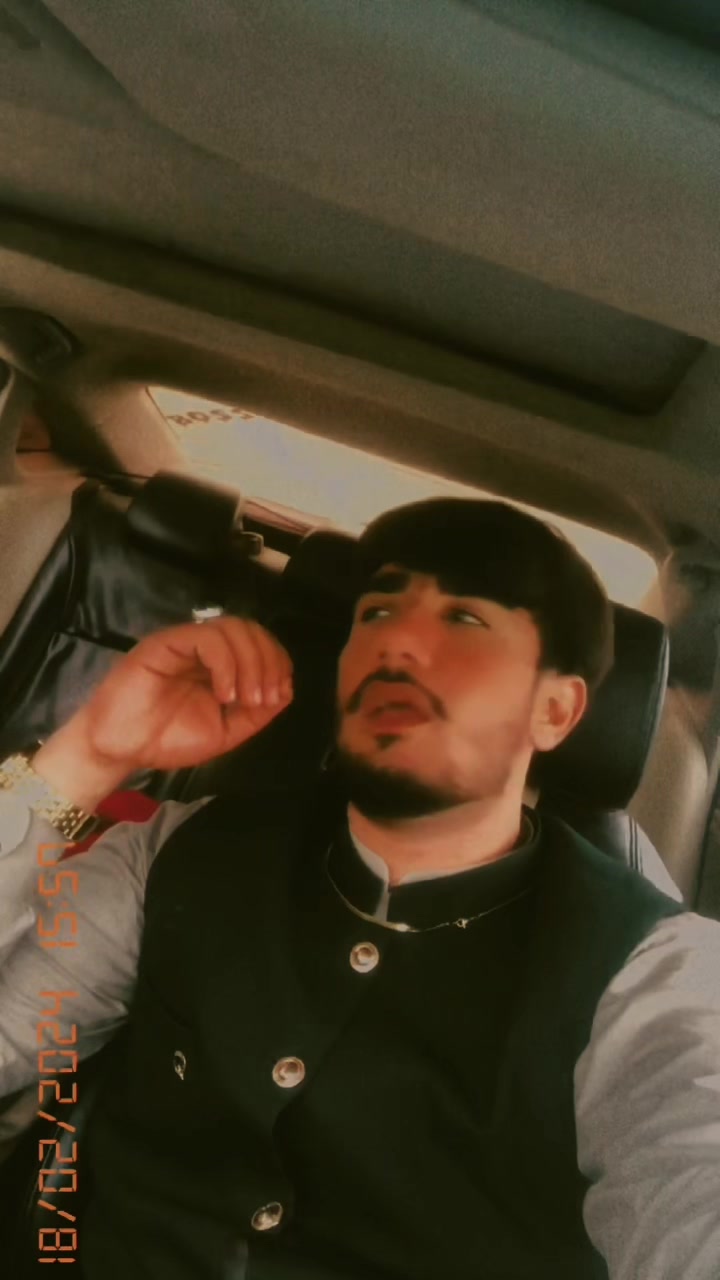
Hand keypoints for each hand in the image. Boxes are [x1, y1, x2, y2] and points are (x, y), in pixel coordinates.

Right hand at [33, 618, 293, 807]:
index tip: (278, 695)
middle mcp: (204, 647)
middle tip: (264, 698)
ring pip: (232, 628)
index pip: (259, 643)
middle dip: (268, 662)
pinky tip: (224, 693)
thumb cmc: (168, 740)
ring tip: (244, 699)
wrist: (122, 750)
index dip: (277, 662)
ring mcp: (185, 642)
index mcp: (220, 664)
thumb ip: (256, 714)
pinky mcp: (165, 642)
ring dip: (250, 663)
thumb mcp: (225, 732)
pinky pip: (206, 638)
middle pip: (250, 630)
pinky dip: (226, 664)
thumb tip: (287, 690)